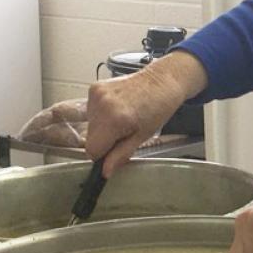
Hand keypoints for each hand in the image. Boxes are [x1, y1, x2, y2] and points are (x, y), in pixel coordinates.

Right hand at [85, 51, 206, 175]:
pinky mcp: (95, 87)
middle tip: (124, 131)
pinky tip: (118, 108)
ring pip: (90, 124)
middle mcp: (101, 105)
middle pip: (90, 137)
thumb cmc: (159, 108)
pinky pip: (91, 110)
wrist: (162, 81)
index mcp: (114, 120)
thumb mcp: (143, 137)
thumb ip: (121, 155)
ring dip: (103, 127)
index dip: (103, 155)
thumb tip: (105, 171)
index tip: (114, 151)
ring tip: (123, 118)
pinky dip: (101, 114)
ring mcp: (96, 94)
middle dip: (104, 140)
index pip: (92, 150)